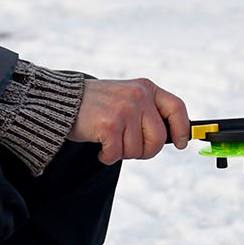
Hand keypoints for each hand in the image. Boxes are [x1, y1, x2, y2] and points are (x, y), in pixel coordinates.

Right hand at [71, 78, 190, 163]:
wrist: (61, 101)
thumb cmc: (96, 105)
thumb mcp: (127, 97)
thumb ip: (148, 111)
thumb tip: (175, 137)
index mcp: (146, 88)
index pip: (176, 108)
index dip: (182, 129)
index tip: (181, 143)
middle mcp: (138, 96)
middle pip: (158, 139)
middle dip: (145, 151)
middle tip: (128, 148)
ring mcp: (124, 110)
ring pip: (137, 150)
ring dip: (122, 153)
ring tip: (109, 140)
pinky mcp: (109, 125)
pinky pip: (118, 155)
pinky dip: (107, 157)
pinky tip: (100, 146)